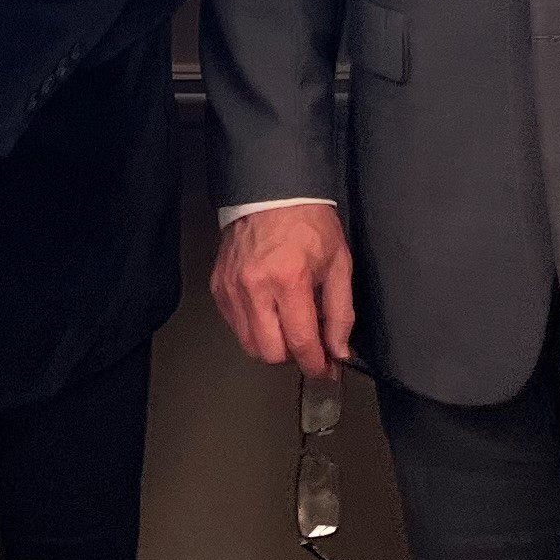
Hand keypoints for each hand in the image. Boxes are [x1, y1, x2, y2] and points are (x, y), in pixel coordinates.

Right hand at [211, 203, 355, 378]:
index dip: (317, 364)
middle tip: (307, 340)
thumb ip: (341, 312)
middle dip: (293, 355)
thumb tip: (339, 352)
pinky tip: (268, 310)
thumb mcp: (339, 262)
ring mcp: (231, 288)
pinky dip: (253, 328)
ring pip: (250, 345)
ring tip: (288, 324)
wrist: (271, 189)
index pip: (301, 342)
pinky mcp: (217, 286)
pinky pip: (235, 326)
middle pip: (270, 353)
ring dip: (272, 344)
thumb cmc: (310, 223)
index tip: (327, 370)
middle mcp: (255, 288)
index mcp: (290, 280)